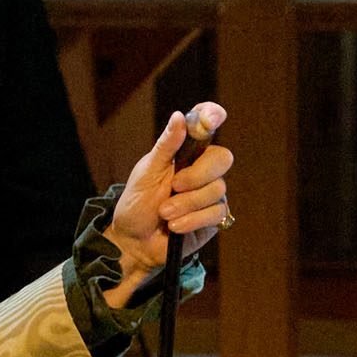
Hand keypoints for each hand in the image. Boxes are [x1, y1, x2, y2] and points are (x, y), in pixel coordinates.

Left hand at [103, 104, 231, 303]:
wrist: (134, 241)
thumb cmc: (137, 203)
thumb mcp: (147, 172)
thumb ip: (166, 146)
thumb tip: (179, 116)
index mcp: (185, 152)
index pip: (206, 126)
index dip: (212, 116)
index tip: (211, 119)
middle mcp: (201, 170)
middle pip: (222, 158)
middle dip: (197, 175)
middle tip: (174, 185)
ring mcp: (209, 194)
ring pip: (217, 190)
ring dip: (186, 203)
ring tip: (165, 212)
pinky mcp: (213, 218)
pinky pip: (216, 213)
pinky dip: (192, 220)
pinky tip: (175, 226)